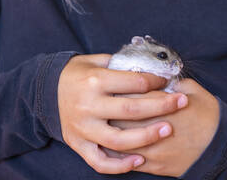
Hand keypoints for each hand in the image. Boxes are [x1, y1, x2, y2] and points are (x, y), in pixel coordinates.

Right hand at [57, 54, 188, 174]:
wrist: (45, 90)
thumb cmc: (76, 72)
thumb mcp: (95, 60)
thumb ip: (120, 65)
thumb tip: (149, 67)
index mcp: (95, 80)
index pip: (134, 82)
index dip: (156, 80)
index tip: (169, 80)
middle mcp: (89, 105)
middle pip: (132, 109)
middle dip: (162, 106)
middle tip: (181, 102)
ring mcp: (83, 127)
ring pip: (120, 140)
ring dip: (147, 136)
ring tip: (168, 129)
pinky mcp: (78, 144)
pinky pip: (100, 161)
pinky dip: (120, 165)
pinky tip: (140, 160)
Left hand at [104, 78, 219, 176]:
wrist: (223, 147)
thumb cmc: (208, 114)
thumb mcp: (192, 89)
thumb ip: (170, 82)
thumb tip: (152, 77)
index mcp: (164, 106)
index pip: (133, 95)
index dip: (121, 88)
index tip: (114, 83)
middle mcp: (155, 128)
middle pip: (122, 117)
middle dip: (110, 108)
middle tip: (103, 99)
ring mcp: (154, 150)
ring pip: (121, 140)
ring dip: (109, 130)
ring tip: (102, 119)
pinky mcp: (155, 166)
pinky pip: (128, 160)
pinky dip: (116, 151)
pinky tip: (110, 140)